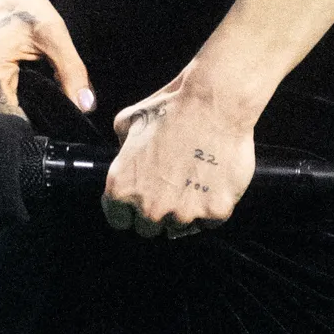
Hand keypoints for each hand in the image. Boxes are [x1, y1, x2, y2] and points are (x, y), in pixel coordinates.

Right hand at [0, 0, 94, 117]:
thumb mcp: (56, 37)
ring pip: (3, 120)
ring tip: (45, 94)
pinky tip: (32, 93)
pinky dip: (18, 107)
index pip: (15, 120)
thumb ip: (73, 73)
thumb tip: (86, 108)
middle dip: (37, 119)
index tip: (63, 120)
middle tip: (58, 103)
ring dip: (27, 114)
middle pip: (9, 123)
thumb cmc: (28, 12)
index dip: (42, 124)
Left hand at [105, 69, 254, 234]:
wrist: (214, 104)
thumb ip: (122, 149)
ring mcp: (184, 213)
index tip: (139, 202)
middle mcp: (150, 207)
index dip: (129, 211)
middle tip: (171, 190)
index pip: (118, 220)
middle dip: (157, 213)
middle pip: (149, 229)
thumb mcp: (128, 122)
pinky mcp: (215, 211)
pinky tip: (213, 185)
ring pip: (181, 227)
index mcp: (122, 188)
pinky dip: (213, 207)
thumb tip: (126, 156)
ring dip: (186, 211)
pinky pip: (210, 221)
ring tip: (194, 184)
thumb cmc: (171, 108)